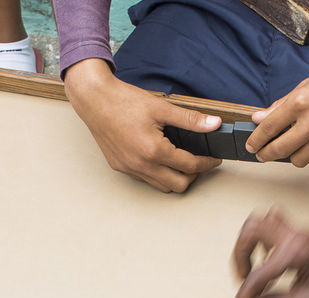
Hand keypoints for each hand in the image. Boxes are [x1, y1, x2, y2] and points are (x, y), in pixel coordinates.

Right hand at [64, 59, 221, 192]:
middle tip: (199, 161)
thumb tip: (214, 124)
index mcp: (153, 150)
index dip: (206, 163)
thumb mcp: (161, 107)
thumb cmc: (123, 101)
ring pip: (161, 186)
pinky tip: (159, 158)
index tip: (214, 159)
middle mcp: (140, 165)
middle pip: (178, 185)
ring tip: (180, 161)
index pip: (190, 166)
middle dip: (193, 175)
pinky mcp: (119, 167)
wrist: (94, 99)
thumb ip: (190, 119)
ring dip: (175, 177)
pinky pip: (145, 179)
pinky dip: (157, 173)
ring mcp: (129, 168)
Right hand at [231, 208, 308, 297]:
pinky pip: (275, 226)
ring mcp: (299, 232)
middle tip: (242, 279)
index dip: (245, 296)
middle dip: (239, 256)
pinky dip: (264, 241)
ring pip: (261, 222)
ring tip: (251, 269)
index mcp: (295, 253)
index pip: (258, 274)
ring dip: (249, 245)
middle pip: (250, 231)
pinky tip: (266, 259)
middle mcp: (295, 237)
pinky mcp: (302, 235)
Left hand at [247, 56, 308, 165]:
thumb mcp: (306, 85)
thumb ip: (281, 105)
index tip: (251, 145)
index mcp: (301, 103)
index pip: (268, 128)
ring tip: (291, 145)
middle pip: (279, 150)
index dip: (256, 140)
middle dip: (266, 154)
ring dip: (291, 155)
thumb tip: (259, 117)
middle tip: (262, 154)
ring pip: (298, 160)